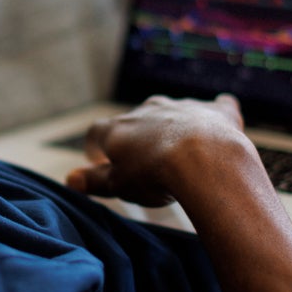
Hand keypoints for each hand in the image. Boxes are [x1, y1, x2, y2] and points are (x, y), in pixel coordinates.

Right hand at [65, 94, 257, 206]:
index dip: (95, 146)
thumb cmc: (155, 176)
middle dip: (139, 136)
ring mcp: (183, 106)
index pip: (97, 132)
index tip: (98, 157)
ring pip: (174, 112)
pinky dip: (216, 113)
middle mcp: (148, 110)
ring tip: (182, 149)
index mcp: (119, 128)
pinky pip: (217, 106)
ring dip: (174, 127)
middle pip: (137, 120)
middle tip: (145, 160)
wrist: (205, 160)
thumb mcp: (119, 185)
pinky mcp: (216, 111)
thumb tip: (70, 178)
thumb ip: (95, 180)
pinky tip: (222, 120)